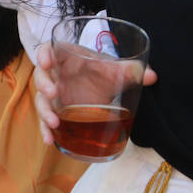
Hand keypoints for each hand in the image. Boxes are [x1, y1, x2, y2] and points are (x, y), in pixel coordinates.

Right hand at [32, 45, 157, 145]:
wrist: (98, 86)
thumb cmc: (101, 73)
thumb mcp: (113, 71)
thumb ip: (129, 70)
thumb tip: (152, 76)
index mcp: (65, 58)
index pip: (47, 51)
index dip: (43, 55)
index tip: (46, 63)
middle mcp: (55, 76)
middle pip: (41, 77)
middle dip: (44, 85)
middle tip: (53, 94)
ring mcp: (53, 95)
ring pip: (41, 101)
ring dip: (44, 112)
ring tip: (54, 123)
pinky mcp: (55, 111)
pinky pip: (45, 121)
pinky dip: (46, 131)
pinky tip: (51, 141)